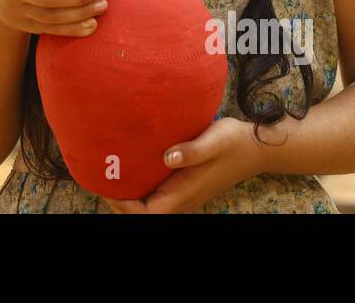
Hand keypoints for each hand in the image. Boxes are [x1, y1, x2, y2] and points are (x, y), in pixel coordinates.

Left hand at [103, 117, 263, 213]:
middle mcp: (181, 198)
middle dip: (118, 202)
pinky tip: (128, 166)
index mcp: (185, 193)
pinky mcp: (182, 184)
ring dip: (126, 196)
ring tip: (107, 173)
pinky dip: (138, 186)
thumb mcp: (216, 140)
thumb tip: (168, 157)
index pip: (147, 214)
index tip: (109, 188)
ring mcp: (181, 193)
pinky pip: (154, 193)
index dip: (125, 208)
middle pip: (142, 213)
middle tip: (99, 178)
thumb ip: (193, 150)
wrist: (255, 148)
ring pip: (147, 204)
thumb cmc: (234, 142)